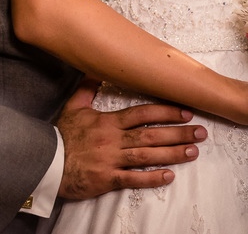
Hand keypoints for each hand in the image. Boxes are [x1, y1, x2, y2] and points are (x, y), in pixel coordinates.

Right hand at [56, 80, 205, 198]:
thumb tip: (95, 69)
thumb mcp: (74, 107)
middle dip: (178, 132)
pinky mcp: (108, 179)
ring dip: (172, 153)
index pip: (142, 113)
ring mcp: (112, 160)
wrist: (47, 162)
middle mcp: (113, 140)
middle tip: (200, 132)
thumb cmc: (63, 135)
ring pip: (147, 155)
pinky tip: (169, 176)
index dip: (165, 111)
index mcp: (108, 122)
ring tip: (193, 151)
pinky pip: (133, 179)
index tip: (185, 111)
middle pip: (151, 134)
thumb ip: (88, 89)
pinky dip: (152, 177)